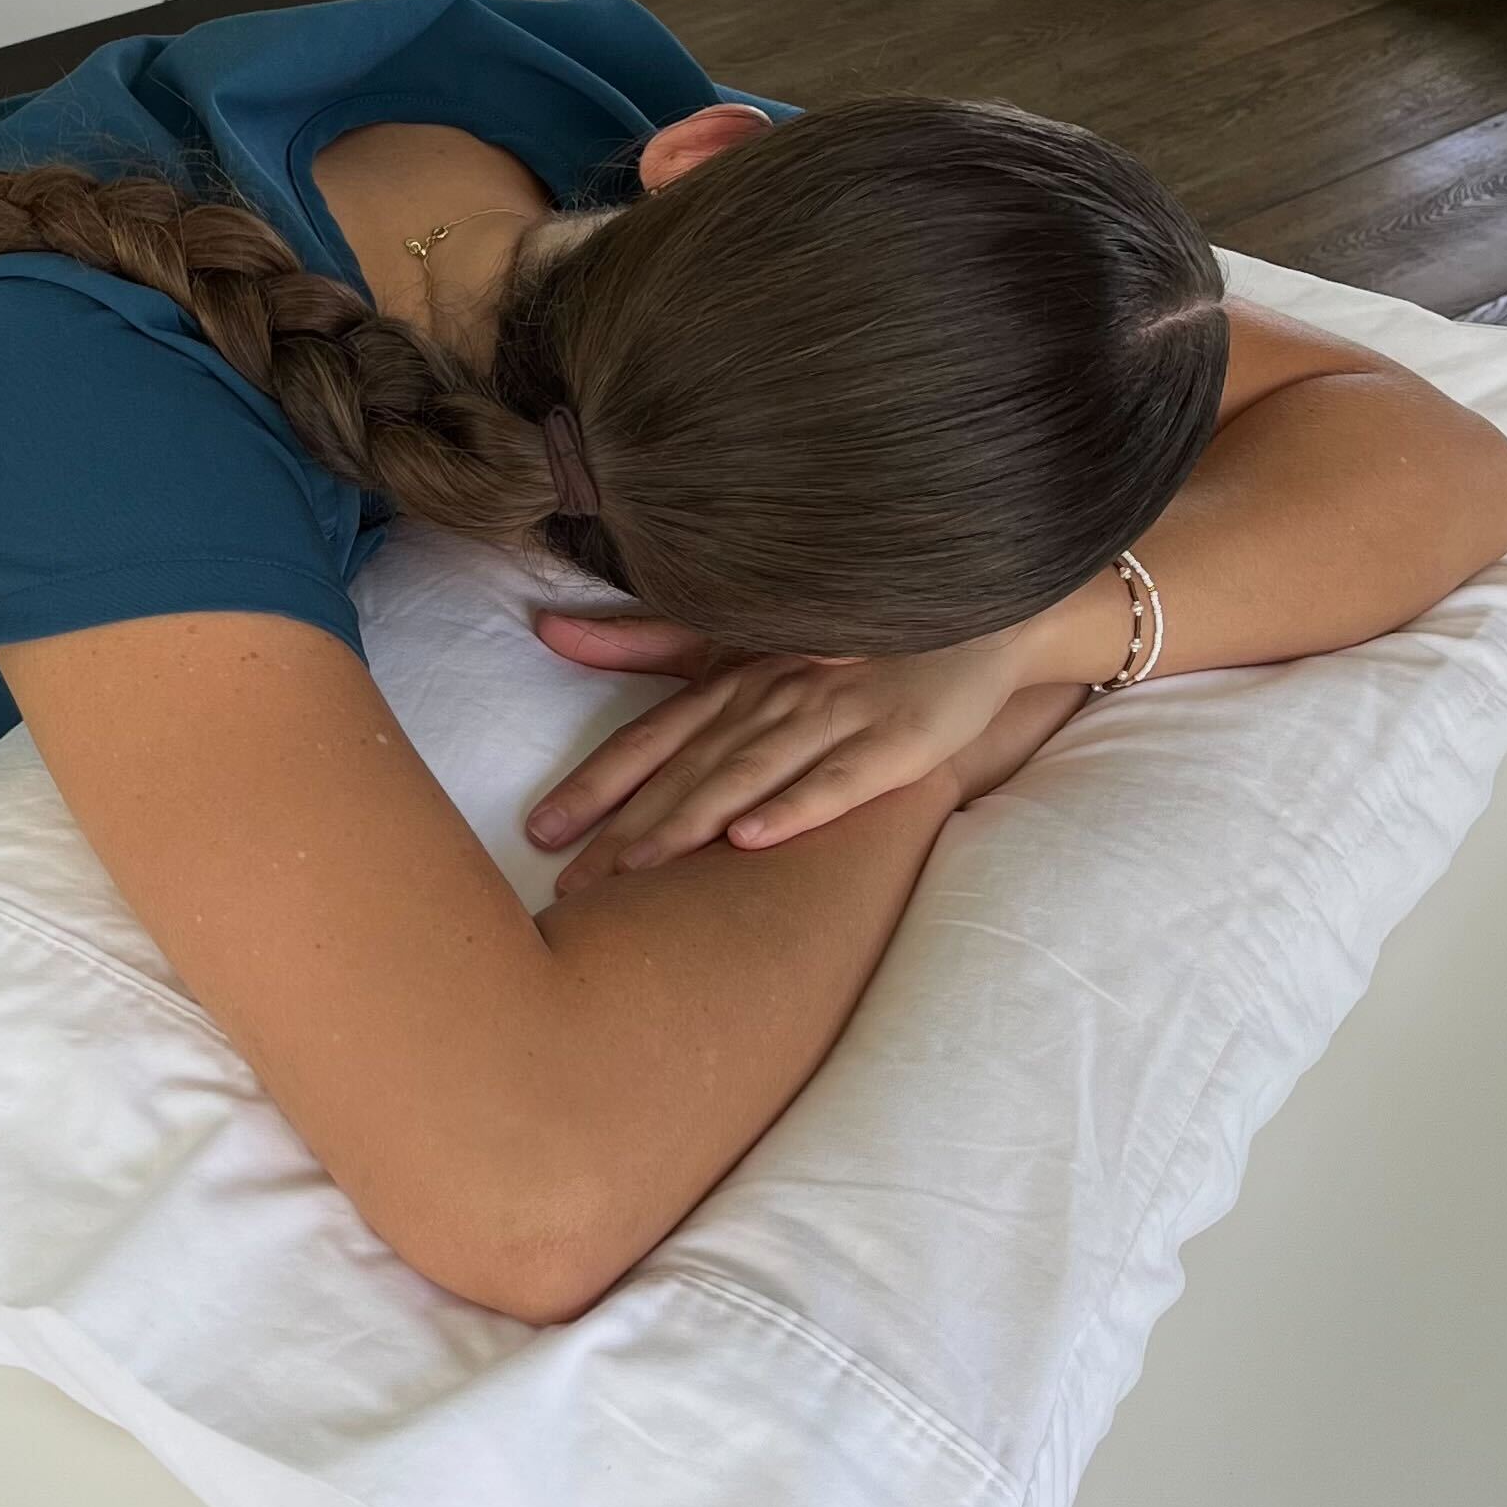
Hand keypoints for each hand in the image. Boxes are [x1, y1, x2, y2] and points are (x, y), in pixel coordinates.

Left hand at [525, 611, 1041, 890]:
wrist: (965, 619)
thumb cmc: (834, 640)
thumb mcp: (736, 636)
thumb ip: (642, 641)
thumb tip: (549, 628)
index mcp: (731, 681)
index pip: (649, 739)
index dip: (594, 785)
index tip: (541, 831)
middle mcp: (771, 697)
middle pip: (686, 770)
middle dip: (626, 828)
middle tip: (572, 887)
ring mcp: (833, 718)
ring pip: (747, 775)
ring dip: (690, 821)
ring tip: (637, 869)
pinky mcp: (894, 743)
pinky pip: (836, 783)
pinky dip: (792, 809)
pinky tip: (750, 840)